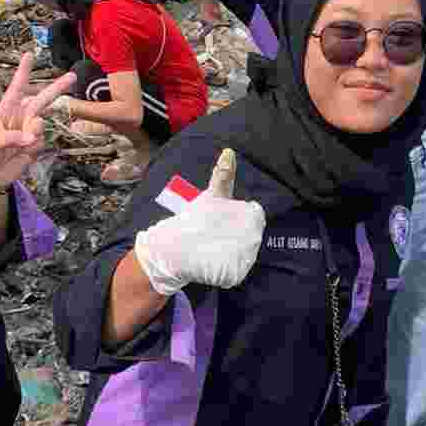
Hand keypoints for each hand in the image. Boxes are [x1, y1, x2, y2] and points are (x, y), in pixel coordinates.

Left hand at [0, 53, 76, 192]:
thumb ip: (11, 137)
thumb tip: (32, 138)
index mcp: (5, 111)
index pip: (16, 88)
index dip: (23, 71)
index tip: (30, 55)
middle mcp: (19, 118)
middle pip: (41, 100)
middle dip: (57, 88)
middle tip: (73, 76)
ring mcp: (28, 132)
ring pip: (42, 123)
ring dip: (35, 130)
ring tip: (23, 143)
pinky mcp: (34, 147)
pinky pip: (41, 142)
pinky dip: (34, 147)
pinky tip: (22, 154)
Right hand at [134, 148, 265, 295]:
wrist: (170, 249)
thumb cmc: (193, 218)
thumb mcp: (211, 195)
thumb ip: (223, 176)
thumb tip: (229, 151)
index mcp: (249, 215)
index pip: (256, 217)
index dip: (238, 218)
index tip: (220, 220)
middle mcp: (251, 236)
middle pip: (253, 236)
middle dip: (237, 236)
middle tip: (215, 235)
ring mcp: (244, 257)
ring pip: (246, 254)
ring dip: (232, 253)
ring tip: (212, 248)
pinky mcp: (235, 275)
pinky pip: (238, 273)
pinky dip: (226, 270)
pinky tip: (212, 262)